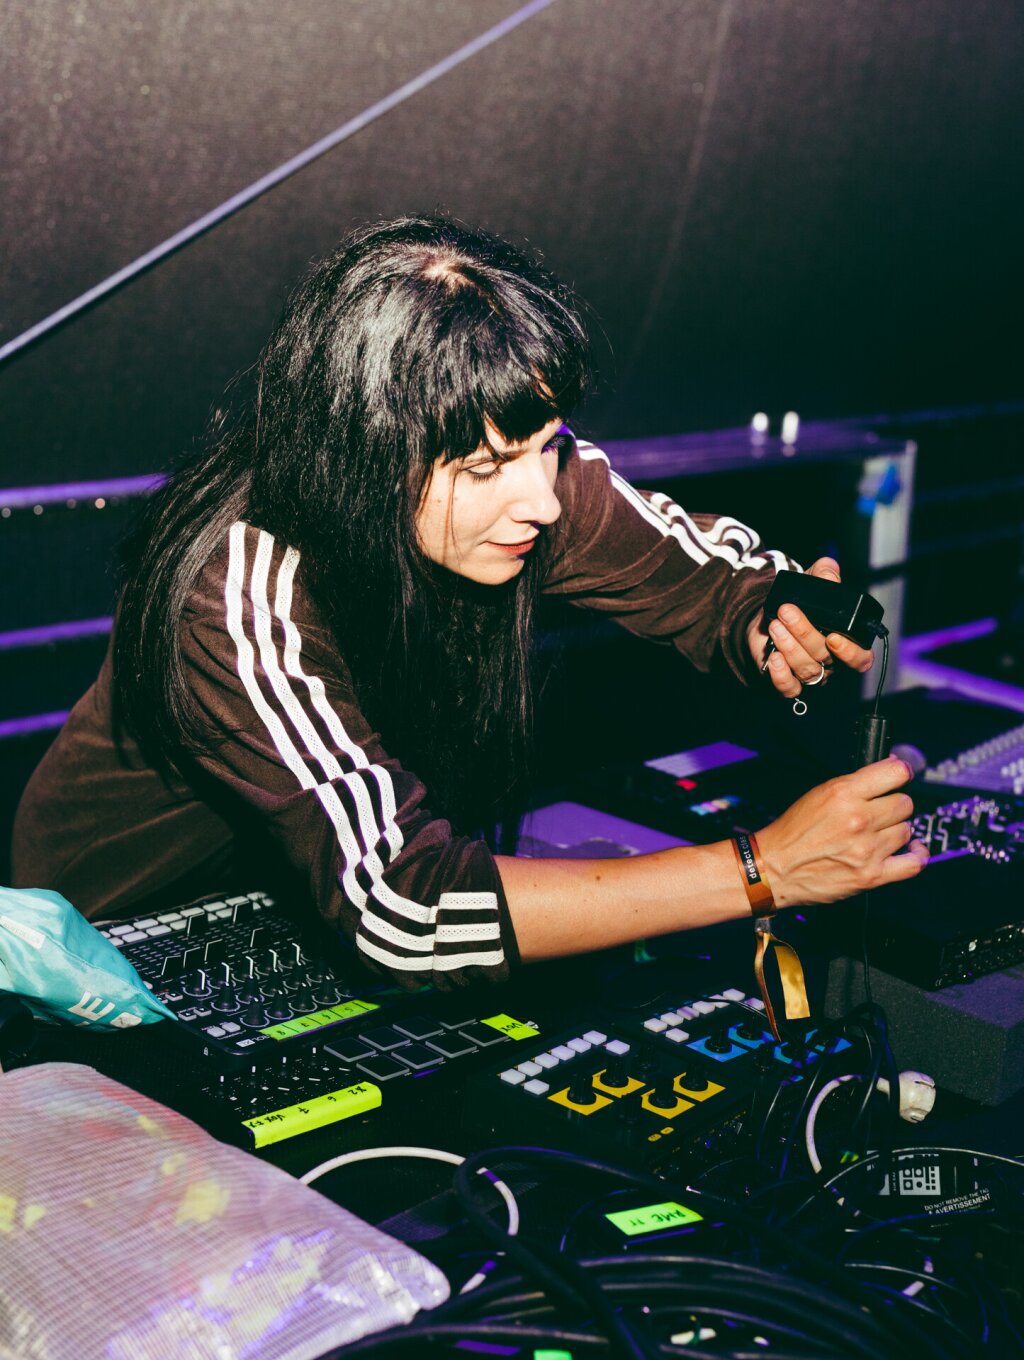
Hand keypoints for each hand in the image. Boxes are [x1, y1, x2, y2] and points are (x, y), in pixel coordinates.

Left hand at [750, 557, 874, 700]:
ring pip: (806, 669)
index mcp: (845, 642)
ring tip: (776, 624)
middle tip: (788, 612)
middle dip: (805, 633)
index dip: (852, 653)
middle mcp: (830, 662)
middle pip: (824, 657)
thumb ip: (824, 574)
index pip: (861, 659)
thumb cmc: (802, 601)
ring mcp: (809, 673)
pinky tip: (773, 658)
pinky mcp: (787, 680)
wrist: (771, 614)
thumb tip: (829, 574)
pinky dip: (781, 676)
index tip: (834, 637)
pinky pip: (789, 688)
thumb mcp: (813, 582)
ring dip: (789, 646)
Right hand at [756, 757, 927, 907]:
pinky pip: (913, 863)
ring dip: (895, 830)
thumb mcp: (819, 794)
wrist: (775, 868)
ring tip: (878, 833)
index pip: (896, 773)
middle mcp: (858, 820)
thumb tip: (889, 774)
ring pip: (907, 830)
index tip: (900, 775)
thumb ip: (854, 785)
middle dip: (893, 805)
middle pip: (904, 803)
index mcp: (844, 794)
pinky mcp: (871, 875)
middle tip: (879, 811)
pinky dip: (917, 854)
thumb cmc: (793, 833)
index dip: (901, 772)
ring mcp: (867, 849)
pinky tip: (911, 849)